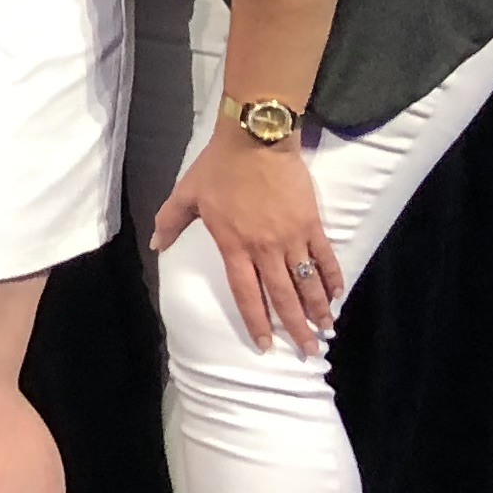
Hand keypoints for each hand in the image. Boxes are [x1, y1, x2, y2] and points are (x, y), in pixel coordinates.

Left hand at [152, 127, 341, 352]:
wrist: (256, 140)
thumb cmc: (219, 167)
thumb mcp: (186, 194)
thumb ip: (170, 222)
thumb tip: (156, 246)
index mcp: (233, 246)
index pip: (246, 293)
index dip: (256, 321)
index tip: (265, 345)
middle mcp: (264, 248)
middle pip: (282, 296)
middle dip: (296, 327)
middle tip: (308, 352)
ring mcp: (291, 237)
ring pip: (307, 282)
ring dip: (318, 309)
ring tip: (327, 331)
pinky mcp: (311, 223)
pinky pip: (324, 257)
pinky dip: (332, 278)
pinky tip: (336, 296)